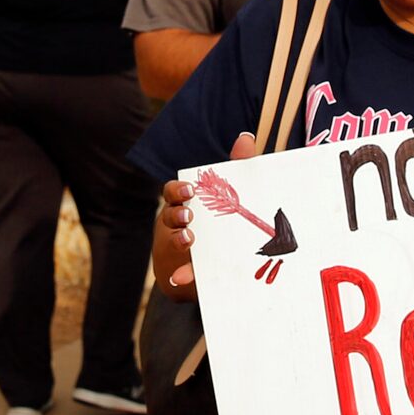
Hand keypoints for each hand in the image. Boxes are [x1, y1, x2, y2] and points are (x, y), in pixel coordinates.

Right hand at [152, 130, 258, 301]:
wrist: (215, 261)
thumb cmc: (219, 220)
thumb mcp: (229, 195)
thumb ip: (235, 167)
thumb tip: (245, 137)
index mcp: (186, 203)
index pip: (174, 192)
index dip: (178, 190)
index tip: (190, 191)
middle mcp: (176, 223)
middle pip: (168, 214)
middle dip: (176, 213)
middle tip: (189, 215)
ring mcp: (177, 247)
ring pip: (171, 240)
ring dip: (178, 239)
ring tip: (190, 238)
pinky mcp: (183, 269)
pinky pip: (181, 272)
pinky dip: (182, 274)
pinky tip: (181, 277)